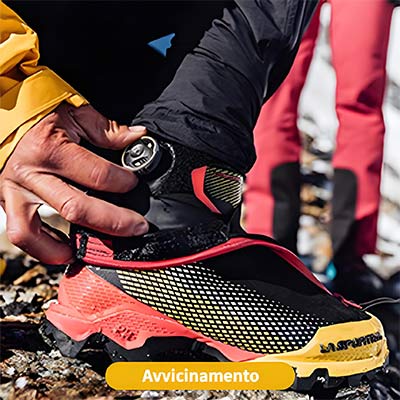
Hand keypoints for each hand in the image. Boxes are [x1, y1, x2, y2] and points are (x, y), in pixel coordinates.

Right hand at [0, 103, 148, 263]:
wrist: (4, 116)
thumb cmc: (38, 112)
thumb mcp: (76, 112)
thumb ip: (108, 129)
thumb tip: (138, 136)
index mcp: (50, 148)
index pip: (97, 174)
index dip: (123, 181)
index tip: (134, 182)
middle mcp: (30, 174)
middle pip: (76, 208)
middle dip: (113, 222)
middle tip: (137, 226)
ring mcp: (14, 191)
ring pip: (36, 232)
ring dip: (68, 246)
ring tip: (97, 248)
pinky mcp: (7, 202)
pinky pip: (22, 233)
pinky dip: (44, 247)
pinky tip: (66, 248)